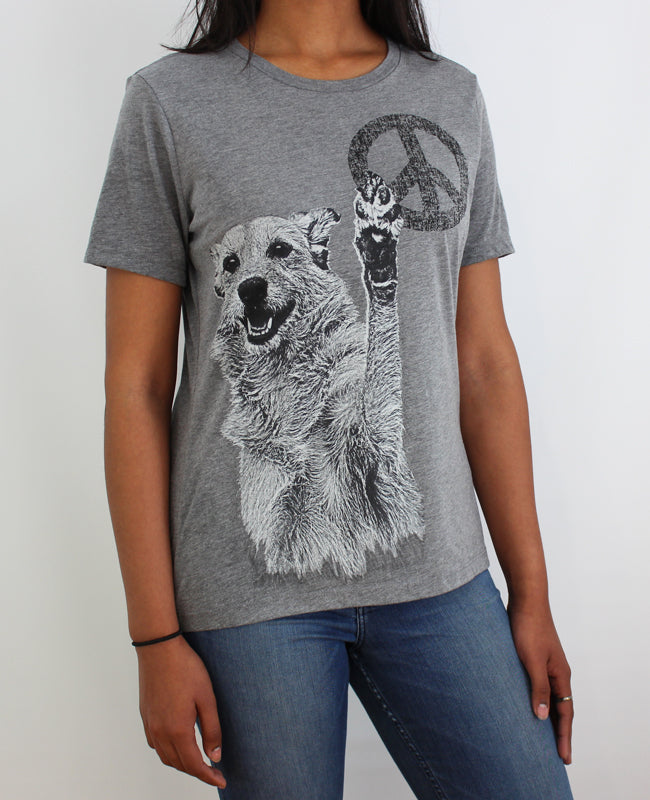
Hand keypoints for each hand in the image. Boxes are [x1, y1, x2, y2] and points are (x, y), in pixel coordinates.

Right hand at [136, 635, 226, 787]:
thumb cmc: (186, 668)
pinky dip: (168, 752)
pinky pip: (155, 744)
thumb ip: (211, 729)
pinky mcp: (145, 715)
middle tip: (214, 771)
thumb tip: (215, 756)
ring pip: (165, 757)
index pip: (194, 765)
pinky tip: (178, 744)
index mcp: (177, 729)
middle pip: (179, 764)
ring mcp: (150, 724)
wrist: (159, 649)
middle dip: (197, 772)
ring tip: (199, 761)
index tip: (221, 781)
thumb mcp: (207, 698)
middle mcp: (160, 732)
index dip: (208, 776)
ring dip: (182, 764)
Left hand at [506, 598, 573, 764]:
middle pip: (560, 708)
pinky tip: (527, 704)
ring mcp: (546, 664)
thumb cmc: (528, 627)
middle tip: (556, 755)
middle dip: (559, 732)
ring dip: (548, 717)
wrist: (526, 600)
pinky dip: (537, 699)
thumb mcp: (531, 660)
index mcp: (561, 675)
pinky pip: (539, 685)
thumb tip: (542, 717)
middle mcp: (557, 672)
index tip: (564, 758)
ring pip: (550, 697)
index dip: (564, 736)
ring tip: (542, 737)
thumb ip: (538, 687)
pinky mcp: (534, 657)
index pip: (565, 713)